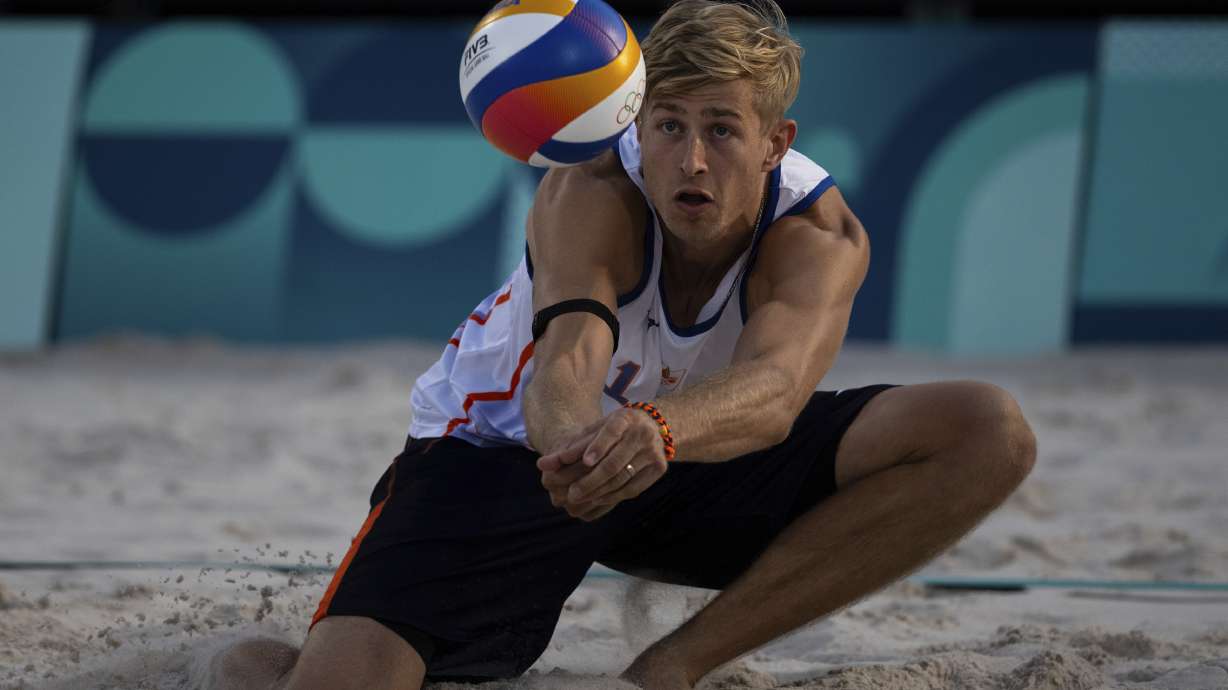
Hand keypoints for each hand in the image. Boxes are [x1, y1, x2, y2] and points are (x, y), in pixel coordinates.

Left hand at [536, 409, 668, 520]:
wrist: (653, 427)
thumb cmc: (614, 429)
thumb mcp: (594, 431)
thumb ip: (570, 447)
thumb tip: (542, 465)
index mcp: (625, 418)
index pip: (611, 432)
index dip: (598, 447)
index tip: (585, 461)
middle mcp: (642, 434)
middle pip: (614, 463)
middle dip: (590, 480)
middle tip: (571, 494)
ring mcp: (653, 452)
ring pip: (622, 478)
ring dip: (598, 491)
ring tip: (580, 499)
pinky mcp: (659, 468)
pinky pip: (633, 488)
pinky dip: (614, 496)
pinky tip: (597, 498)